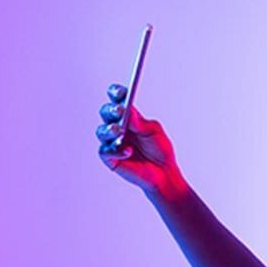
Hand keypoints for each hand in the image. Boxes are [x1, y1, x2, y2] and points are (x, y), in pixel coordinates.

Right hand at [96, 83, 186, 197]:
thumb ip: (141, 123)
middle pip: (106, 113)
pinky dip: (116, 151)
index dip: (116, 94)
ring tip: (118, 130)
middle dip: (111, 110)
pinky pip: (105, 152)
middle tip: (119, 111)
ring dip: (109, 129)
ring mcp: (112, 142)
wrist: (164, 173)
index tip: (121, 92)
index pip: (117, 101)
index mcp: (128, 117)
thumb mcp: (154, 132)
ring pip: (102, 131)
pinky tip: (128, 152)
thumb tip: (129, 112)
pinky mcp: (111, 159)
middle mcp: (118, 127)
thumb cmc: (160, 151)